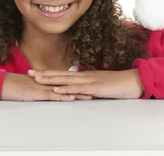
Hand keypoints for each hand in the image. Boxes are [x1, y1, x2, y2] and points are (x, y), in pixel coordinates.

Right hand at [0, 73, 92, 101]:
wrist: (0, 83)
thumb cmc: (11, 86)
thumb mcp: (27, 86)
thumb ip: (37, 87)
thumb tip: (45, 89)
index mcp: (44, 80)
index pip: (63, 81)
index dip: (76, 82)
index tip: (87, 84)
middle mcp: (45, 82)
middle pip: (67, 84)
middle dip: (81, 87)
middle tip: (94, 89)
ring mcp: (42, 87)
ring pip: (62, 90)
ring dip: (76, 93)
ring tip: (89, 95)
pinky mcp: (36, 93)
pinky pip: (52, 95)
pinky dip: (62, 96)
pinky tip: (71, 98)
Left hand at [28, 69, 144, 98]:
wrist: (134, 81)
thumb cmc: (119, 84)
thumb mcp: (101, 86)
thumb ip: (90, 88)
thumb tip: (80, 91)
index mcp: (85, 76)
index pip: (64, 74)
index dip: (49, 73)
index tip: (36, 72)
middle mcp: (85, 76)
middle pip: (60, 74)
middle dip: (44, 74)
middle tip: (29, 73)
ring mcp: (89, 80)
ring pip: (66, 80)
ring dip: (50, 79)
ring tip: (37, 79)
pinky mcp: (95, 87)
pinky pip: (78, 88)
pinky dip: (65, 88)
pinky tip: (56, 89)